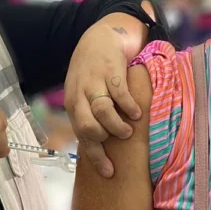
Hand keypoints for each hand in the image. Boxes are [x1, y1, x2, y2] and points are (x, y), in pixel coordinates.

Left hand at [65, 18, 142, 177]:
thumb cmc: (93, 71)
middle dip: (105, 139)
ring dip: (117, 125)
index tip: (110, 172)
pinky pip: (119, 94)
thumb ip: (89, 115)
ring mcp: (94, 81)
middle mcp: (80, 94)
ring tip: (128, 130)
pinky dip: (129, 106)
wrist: (101, 36)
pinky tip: (137, 112)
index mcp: (73, 103)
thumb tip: (100, 146)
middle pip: (88, 127)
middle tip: (119, 140)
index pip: (81, 135)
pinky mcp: (110, 70)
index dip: (96, 156)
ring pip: (102, 112)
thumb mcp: (84, 93)